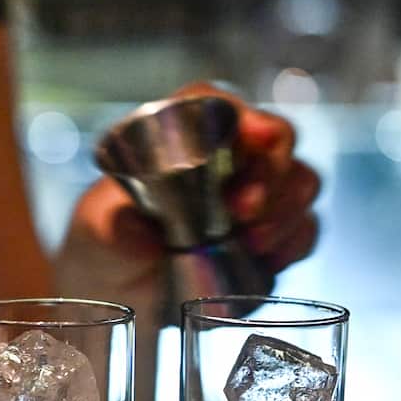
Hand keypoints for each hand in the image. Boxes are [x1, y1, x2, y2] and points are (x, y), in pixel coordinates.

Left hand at [56, 83, 319, 312]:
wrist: (118, 296)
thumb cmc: (101, 247)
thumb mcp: (95, 233)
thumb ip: (112, 226)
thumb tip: (139, 231)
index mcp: (177, 136)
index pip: (218, 104)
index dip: (246, 117)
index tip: (256, 142)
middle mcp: (222, 157)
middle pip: (277, 139)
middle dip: (273, 174)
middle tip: (243, 213)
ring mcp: (252, 195)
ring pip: (300, 180)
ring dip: (287, 211)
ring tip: (251, 242)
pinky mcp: (270, 236)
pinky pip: (305, 229)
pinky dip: (294, 243)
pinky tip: (265, 260)